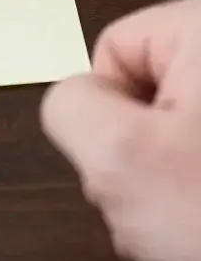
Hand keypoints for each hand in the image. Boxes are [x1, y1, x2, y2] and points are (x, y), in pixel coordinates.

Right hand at [42, 0, 200, 260]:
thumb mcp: (121, 162)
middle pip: (155, 93)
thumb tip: (82, 100)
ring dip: (180, 190)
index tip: (141, 169)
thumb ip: (71, 109)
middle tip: (175, 211)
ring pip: (190, 135)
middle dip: (146, 162)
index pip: (114, 49)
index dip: (108, 119)